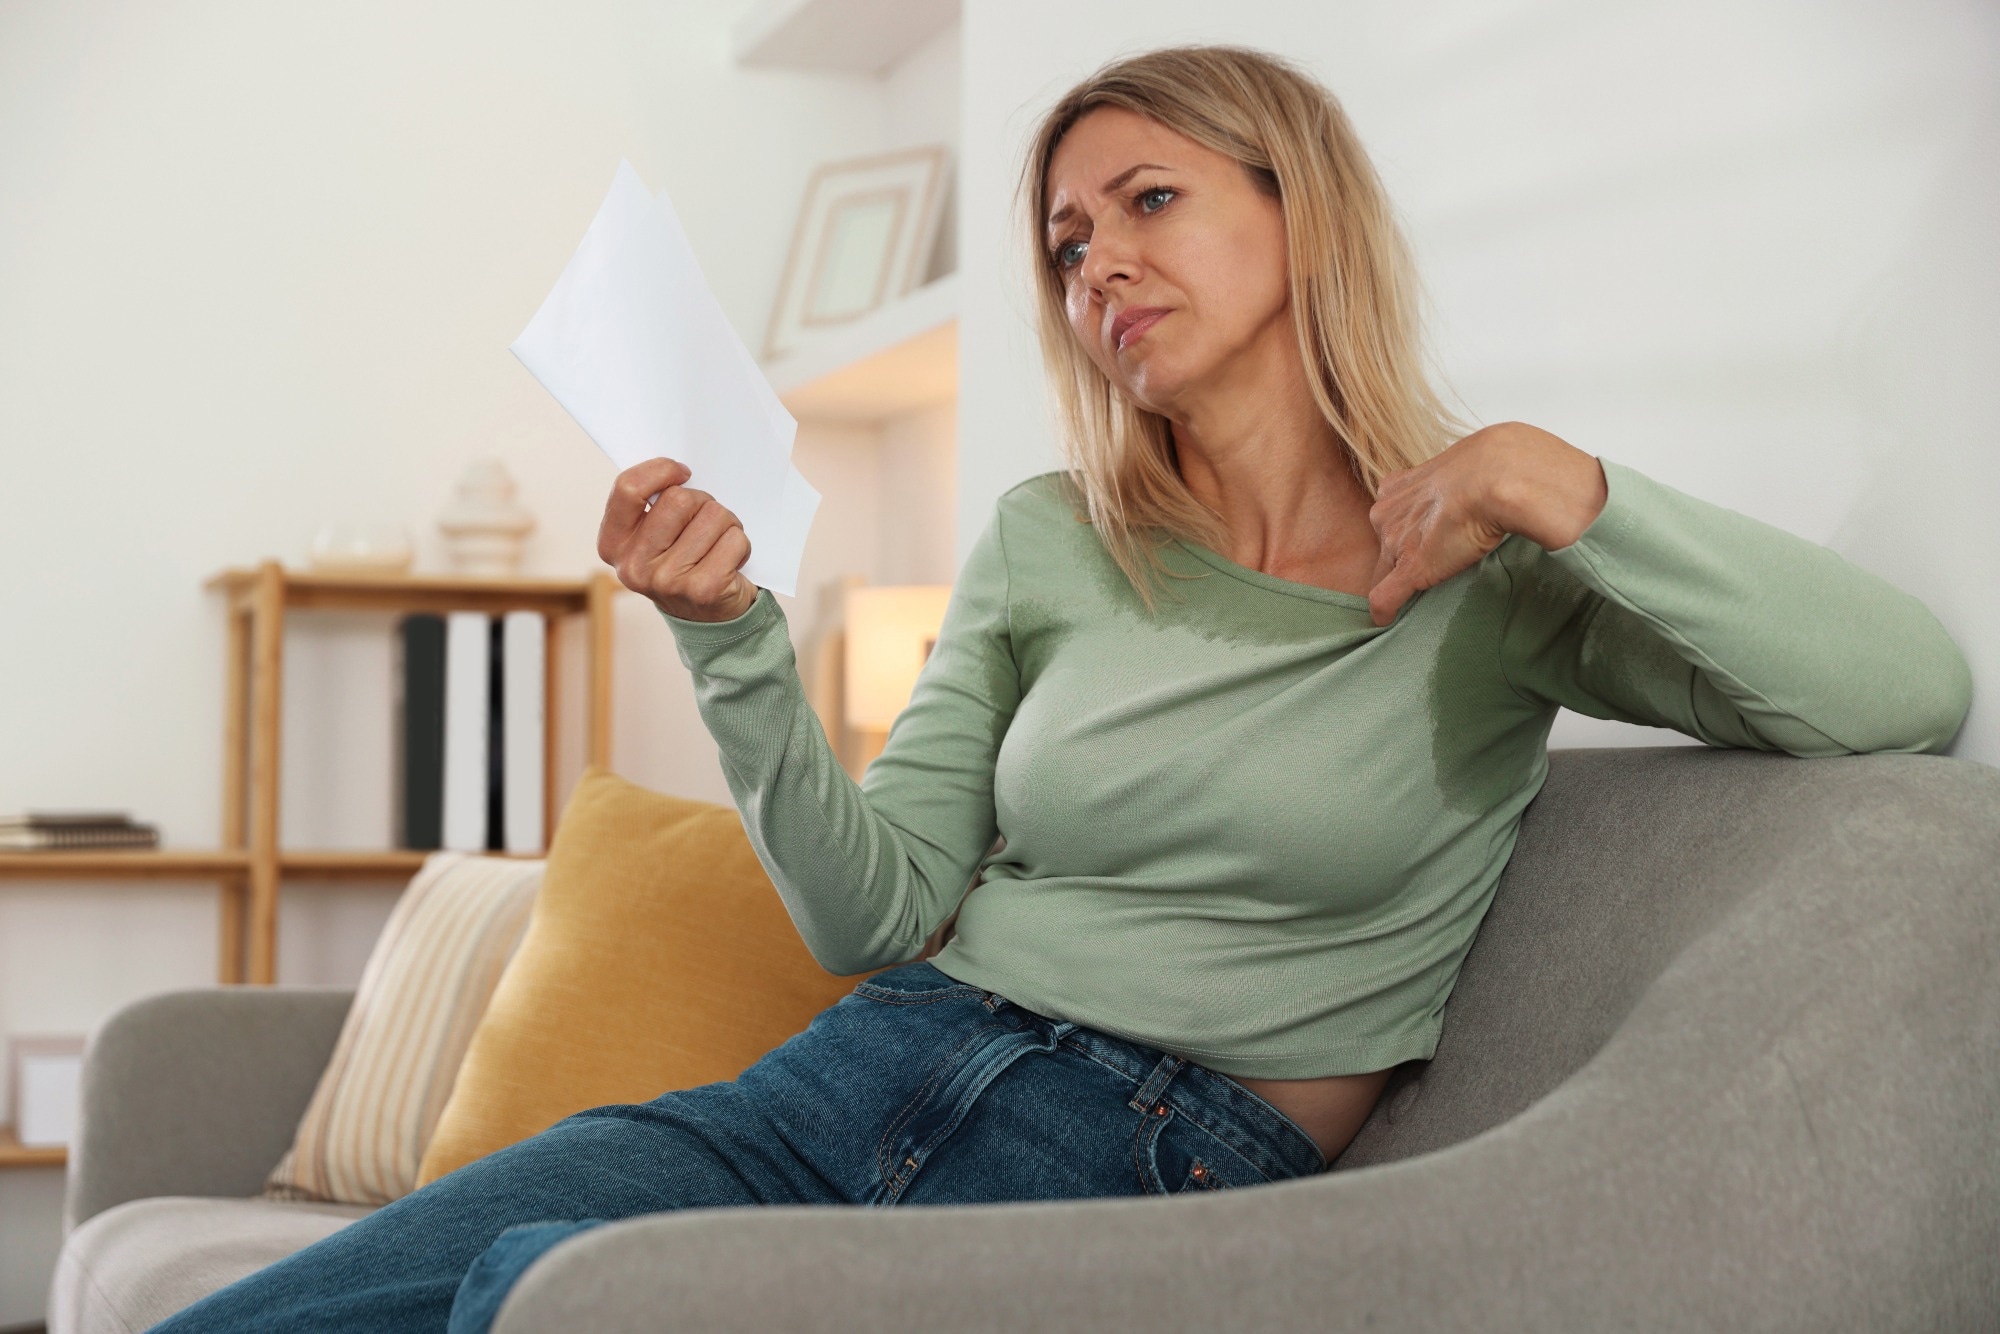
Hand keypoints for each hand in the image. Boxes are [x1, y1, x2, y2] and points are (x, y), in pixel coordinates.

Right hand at [597, 457, 759, 621]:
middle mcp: (633, 566)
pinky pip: (734, 539)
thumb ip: (652, 504)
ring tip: (718, 544)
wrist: (709, 619)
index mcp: (613, 545)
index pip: (628, 488)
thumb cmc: (683, 562)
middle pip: (678, 499)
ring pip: (712, 516)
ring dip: (726, 523)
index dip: (661, 470)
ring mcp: (667, 581)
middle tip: (707, 522)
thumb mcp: (653, 536)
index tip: (682, 472)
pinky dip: (741, 545)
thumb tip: (680, 471)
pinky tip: (730, 562)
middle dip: (703, 502)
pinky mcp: (703, 589)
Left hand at [1365, 422, 1606, 626]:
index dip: (1403, 535)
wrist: (1502, 476)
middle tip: (1426, 565)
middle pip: (1383, 546)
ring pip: (1383, 572)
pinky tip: (1387, 621)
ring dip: (1395, 583)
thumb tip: (1478, 493)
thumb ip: (1458, 483)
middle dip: (1397, 557)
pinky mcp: (1411, 569)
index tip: (1418, 543)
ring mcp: (1397, 543)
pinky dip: (1385, 612)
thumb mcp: (1467, 466)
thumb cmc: (1496, 466)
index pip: (1390, 520)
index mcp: (1398, 487)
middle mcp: (1388, 513)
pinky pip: (1384, 598)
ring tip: (1414, 595)